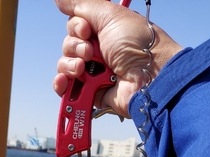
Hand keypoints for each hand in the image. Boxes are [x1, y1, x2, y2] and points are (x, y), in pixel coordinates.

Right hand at [53, 0, 182, 117]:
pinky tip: (63, 82)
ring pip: (65, 67)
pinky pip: (66, 90)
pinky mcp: (90, 94)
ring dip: (69, 65)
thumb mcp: (109, 15)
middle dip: (74, 48)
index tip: (87, 31)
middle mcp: (97, 52)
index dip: (76, 28)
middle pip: (68, 46)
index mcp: (103, 32)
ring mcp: (93, 74)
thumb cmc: (136, 43)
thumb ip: (81, 5)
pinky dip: (61, 85)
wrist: (148, 75)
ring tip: (82, 68)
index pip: (74, 27)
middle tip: (90, 53)